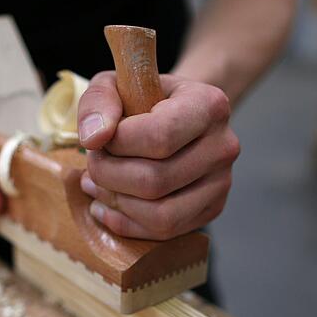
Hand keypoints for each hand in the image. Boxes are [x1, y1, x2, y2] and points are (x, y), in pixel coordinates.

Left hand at [77, 71, 239, 239]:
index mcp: (209, 105)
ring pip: (161, 214)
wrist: (177, 114)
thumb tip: (93, 139)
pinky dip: (126, 224)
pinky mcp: (211, 209)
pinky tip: (105, 205)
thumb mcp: (116, 84)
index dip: (117, 143)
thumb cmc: (144, 97)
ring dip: (115, 202)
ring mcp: (222, 182)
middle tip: (92, 162)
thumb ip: (99, 101)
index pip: (159, 136)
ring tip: (94, 183)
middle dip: (109, 175)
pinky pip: (165, 232)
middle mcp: (224, 146)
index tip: (101, 137)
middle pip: (155, 181)